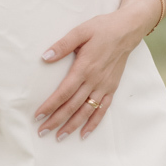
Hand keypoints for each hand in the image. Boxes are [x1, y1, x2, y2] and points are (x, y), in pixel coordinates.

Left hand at [33, 9, 142, 141]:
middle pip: (72, 106)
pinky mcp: (112, 88)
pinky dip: (93, 123)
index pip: (64, 92)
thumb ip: (63, 45)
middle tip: (42, 131)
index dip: (50, 105)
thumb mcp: (80, 31)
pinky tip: (84, 133)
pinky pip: (102, 109)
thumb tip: (45, 57)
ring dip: (72, 125)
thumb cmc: (102, 29)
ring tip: (59, 136)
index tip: (38, 115)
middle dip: (56, 120)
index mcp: (84, 67)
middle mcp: (94, 80)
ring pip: (86, 111)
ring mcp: (104, 86)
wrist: (127, 30)